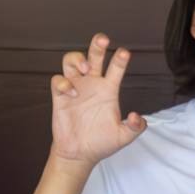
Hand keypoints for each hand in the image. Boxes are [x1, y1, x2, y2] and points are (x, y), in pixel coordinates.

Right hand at [50, 35, 145, 165]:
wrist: (79, 154)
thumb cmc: (101, 143)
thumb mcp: (123, 137)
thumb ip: (134, 128)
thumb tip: (136, 116)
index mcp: (109, 89)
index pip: (116, 68)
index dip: (120, 59)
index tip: (124, 53)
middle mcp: (92, 84)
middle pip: (94, 56)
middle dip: (97, 45)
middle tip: (102, 39)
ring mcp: (76, 88)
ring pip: (72, 61)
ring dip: (77, 59)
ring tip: (85, 69)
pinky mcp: (60, 96)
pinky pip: (58, 80)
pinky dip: (64, 83)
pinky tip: (72, 94)